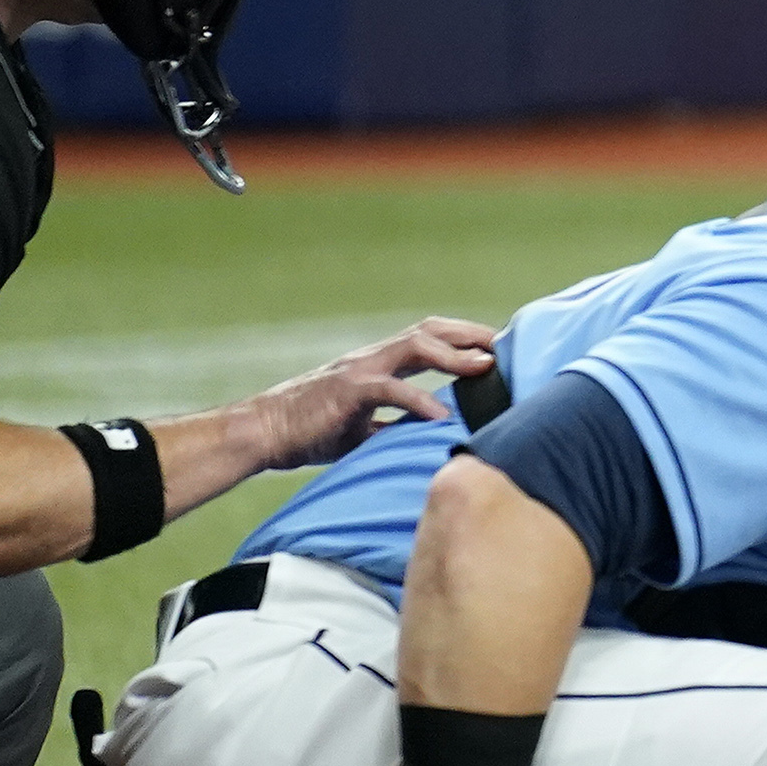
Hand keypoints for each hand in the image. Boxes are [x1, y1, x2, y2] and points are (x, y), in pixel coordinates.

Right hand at [244, 319, 499, 471]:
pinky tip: (443, 418)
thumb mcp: (364, 427)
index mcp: (377, 364)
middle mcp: (372, 358)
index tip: (498, 350)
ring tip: (486, 369)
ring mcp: (359, 370)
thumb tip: (437, 435)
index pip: (429, 339)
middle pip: (429, 330)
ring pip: (414, 346)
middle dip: (470, 335)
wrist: (261, 434)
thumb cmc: (310, 432)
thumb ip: (398, 423)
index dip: (464, 339)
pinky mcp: (346, 392)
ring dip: (454, 355)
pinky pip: (389, 390)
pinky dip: (419, 401)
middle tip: (506, 347)